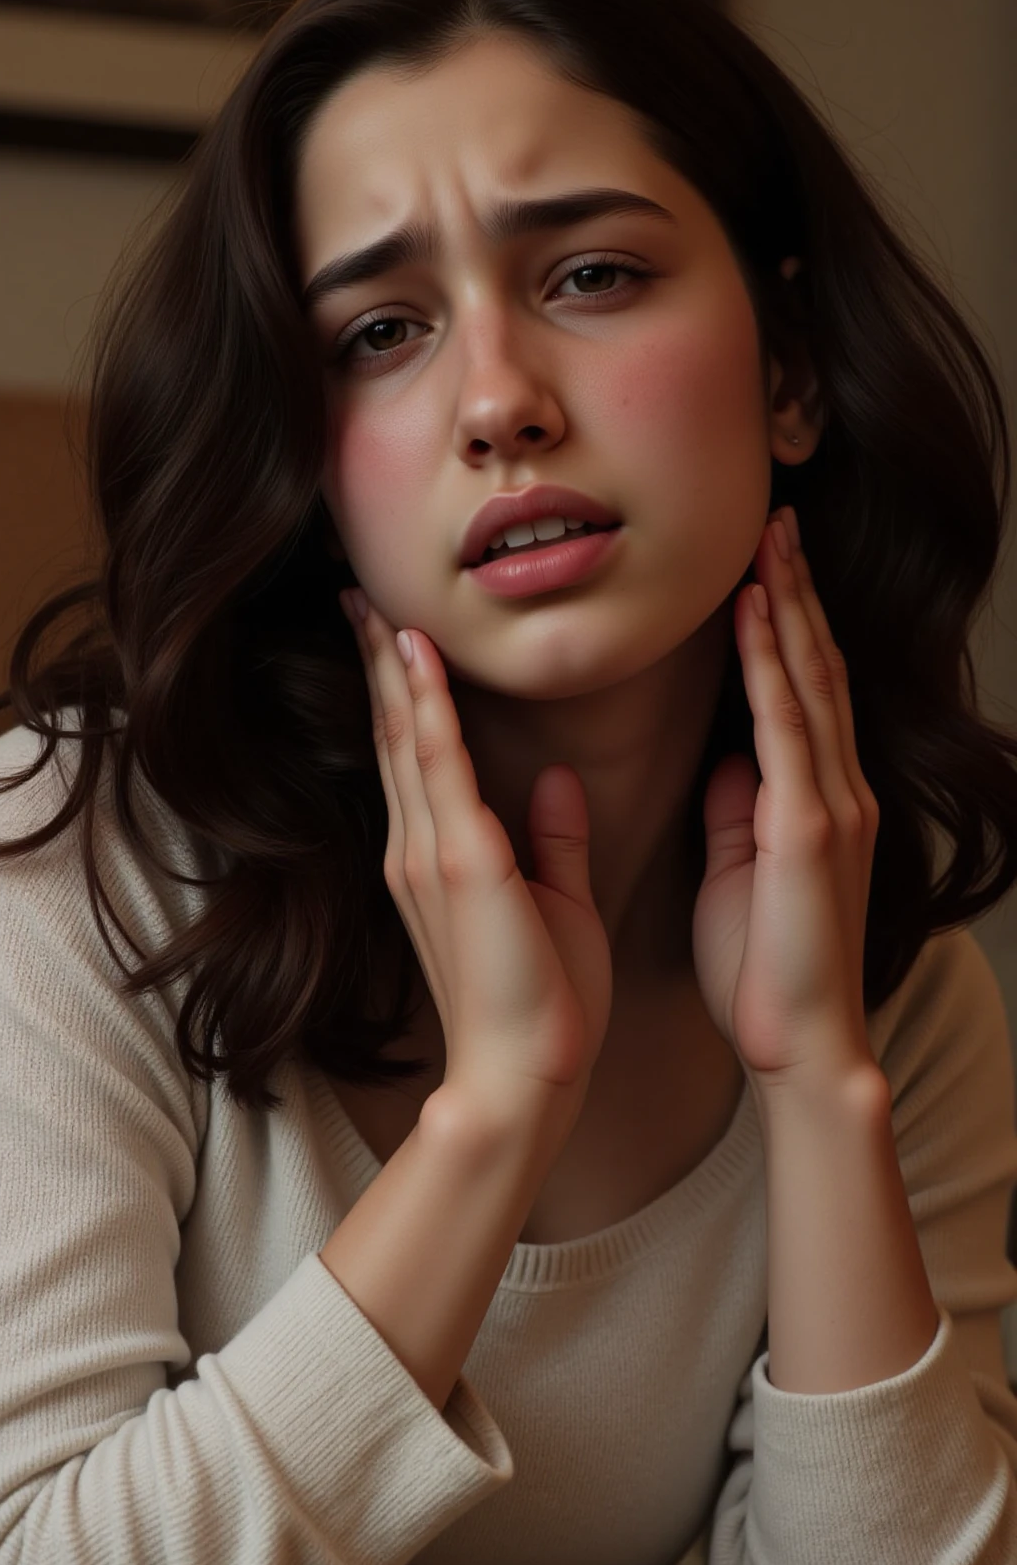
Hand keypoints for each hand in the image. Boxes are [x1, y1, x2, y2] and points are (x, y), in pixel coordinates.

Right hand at [338, 589, 613, 1106]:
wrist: (526, 1078)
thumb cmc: (543, 1003)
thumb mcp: (557, 903)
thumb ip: (553, 842)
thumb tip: (560, 783)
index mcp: (440, 858)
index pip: (415, 755)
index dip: (403, 691)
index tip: (392, 634)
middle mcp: (419, 848)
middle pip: (395, 734)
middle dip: (378, 662)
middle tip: (356, 594)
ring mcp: (432, 855)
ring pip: (406, 738)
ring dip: (393, 666)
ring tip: (373, 606)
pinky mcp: (462, 864)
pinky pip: (439, 768)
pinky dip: (427, 708)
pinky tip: (418, 658)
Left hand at [691, 507, 880, 1090]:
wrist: (795, 1042)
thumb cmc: (761, 966)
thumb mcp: (740, 870)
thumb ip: (740, 812)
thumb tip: (730, 762)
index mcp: (814, 800)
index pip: (802, 692)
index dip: (786, 626)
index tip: (763, 567)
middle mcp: (834, 789)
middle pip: (815, 668)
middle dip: (796, 592)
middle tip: (776, 522)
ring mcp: (830, 804)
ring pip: (810, 680)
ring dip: (790, 605)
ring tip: (772, 539)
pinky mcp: (808, 828)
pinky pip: (790, 726)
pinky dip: (775, 663)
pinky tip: (760, 613)